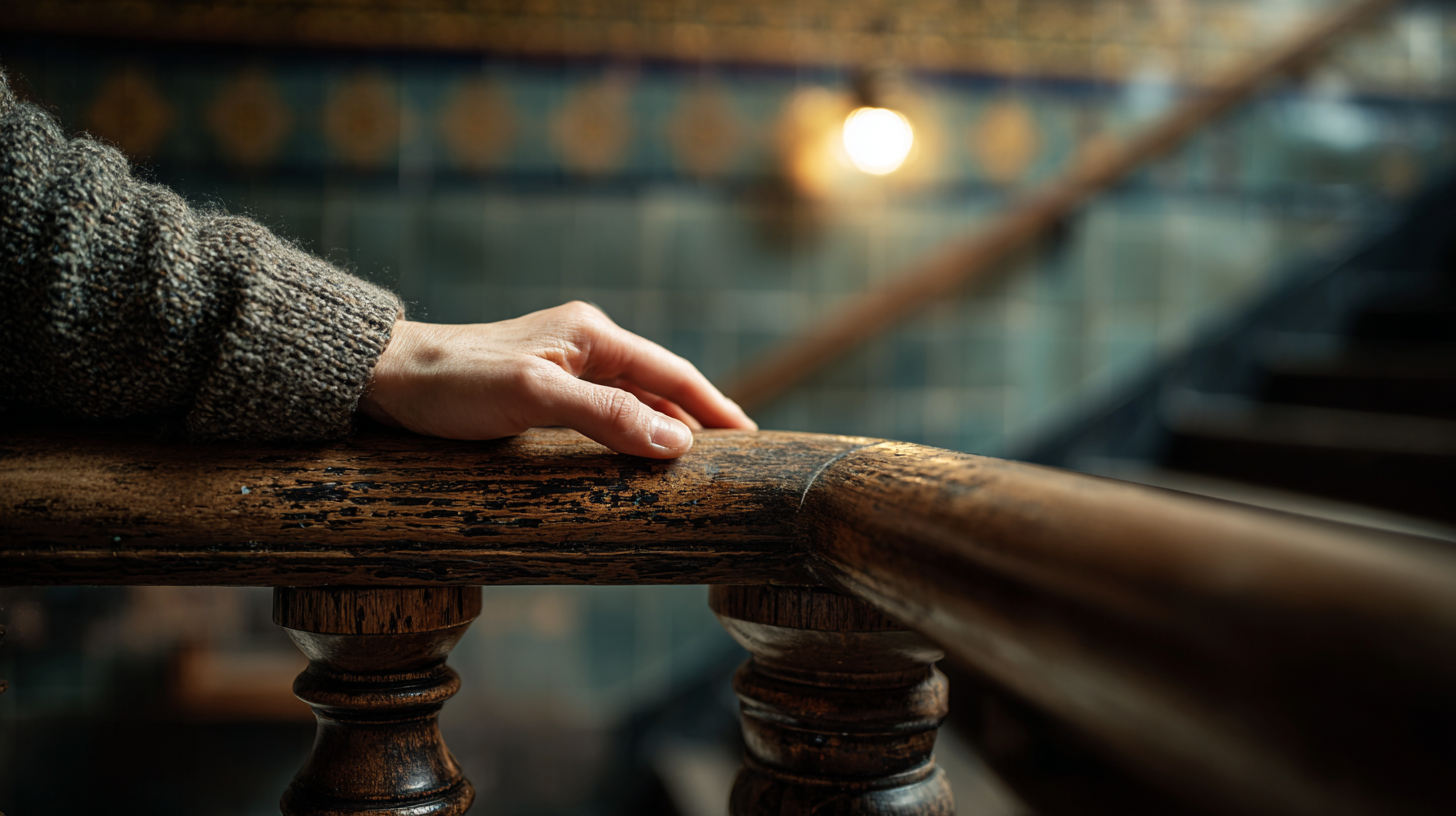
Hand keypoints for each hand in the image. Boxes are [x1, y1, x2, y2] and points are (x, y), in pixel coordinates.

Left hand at [357, 302, 755, 457]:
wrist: (381, 377)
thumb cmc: (451, 383)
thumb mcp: (533, 397)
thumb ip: (606, 416)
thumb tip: (676, 442)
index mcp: (592, 334)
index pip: (674, 373)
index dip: (716, 407)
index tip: (752, 439)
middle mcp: (583, 344)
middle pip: (659, 386)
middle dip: (697, 421)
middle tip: (734, 462)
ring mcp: (561, 365)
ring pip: (631, 402)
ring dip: (662, 431)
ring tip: (694, 469)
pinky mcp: (538, 389)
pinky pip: (602, 413)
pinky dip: (628, 435)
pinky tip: (632, 460)